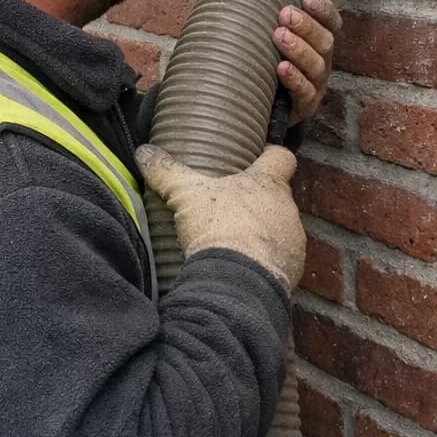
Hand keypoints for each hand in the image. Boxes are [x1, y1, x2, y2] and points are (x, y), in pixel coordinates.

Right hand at [136, 144, 305, 290]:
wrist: (238, 283)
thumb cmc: (220, 228)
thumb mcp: (185, 194)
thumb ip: (166, 171)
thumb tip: (144, 152)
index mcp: (269, 183)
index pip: (282, 157)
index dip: (271, 155)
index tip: (259, 157)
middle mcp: (287, 209)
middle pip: (277, 196)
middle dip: (257, 200)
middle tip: (230, 204)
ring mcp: (292, 242)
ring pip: (279, 229)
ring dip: (261, 232)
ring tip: (232, 239)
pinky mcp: (291, 271)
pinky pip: (279, 261)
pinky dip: (262, 261)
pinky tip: (239, 266)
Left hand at [273, 0, 341, 125]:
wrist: (257, 110)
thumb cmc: (261, 65)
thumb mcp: (266, 41)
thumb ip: (261, 18)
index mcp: (317, 44)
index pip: (331, 24)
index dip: (324, 10)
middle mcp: (321, 63)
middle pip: (325, 42)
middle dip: (306, 26)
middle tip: (285, 14)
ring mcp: (315, 86)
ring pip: (317, 66)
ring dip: (299, 48)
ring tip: (279, 36)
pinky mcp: (304, 107)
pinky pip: (304, 92)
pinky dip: (294, 78)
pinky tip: (281, 68)